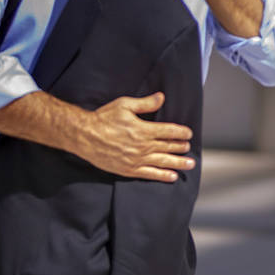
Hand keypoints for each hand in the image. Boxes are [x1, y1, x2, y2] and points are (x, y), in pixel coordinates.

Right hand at [77, 92, 194, 181]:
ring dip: (178, 163)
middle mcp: (142, 146)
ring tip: (190, 164)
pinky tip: (172, 177)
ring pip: (163, 162)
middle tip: (189, 148)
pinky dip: (162, 176)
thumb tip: (162, 97)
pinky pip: (149, 174)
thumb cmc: (103, 119)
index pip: (169, 131)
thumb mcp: (124, 105)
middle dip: (181, 147)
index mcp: (143, 130)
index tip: (188, 133)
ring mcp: (136, 159)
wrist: (84, 137)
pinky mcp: (128, 170)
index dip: (181, 132)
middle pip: (168, 147)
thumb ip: (145, 103)